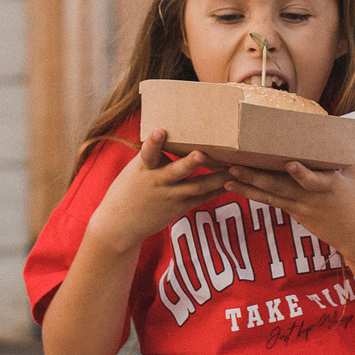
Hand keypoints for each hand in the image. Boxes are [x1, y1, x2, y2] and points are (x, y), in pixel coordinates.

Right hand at [84, 132, 222, 252]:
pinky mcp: (180, 207)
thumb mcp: (136, 169)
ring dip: (217, 177)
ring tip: (234, 168)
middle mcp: (158, 182)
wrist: (120, 224)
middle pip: (176, 171)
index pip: (148, 153)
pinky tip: (233, 182)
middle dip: (190, 163)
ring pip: (197, 186)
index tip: (159, 130)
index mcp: (144, 168)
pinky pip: (202, 198)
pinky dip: (217, 190)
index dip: (153, 142)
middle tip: (202, 154)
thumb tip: (169, 131)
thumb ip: (153, 154)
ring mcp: (171, 196)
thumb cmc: (129, 189)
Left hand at [222, 157, 354, 251]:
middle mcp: (309, 198)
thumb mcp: (354, 172)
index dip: (303, 174)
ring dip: (246, 187)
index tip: (291, 165)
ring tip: (227, 177)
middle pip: (279, 187)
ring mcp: (299, 207)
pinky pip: (270, 202)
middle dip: (256, 177)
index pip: (314, 181)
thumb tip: (339, 120)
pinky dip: (252, 194)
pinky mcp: (293, 212)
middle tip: (235, 167)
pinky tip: (234, 186)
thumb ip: (341, 149)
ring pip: (270, 196)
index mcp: (328, 186)